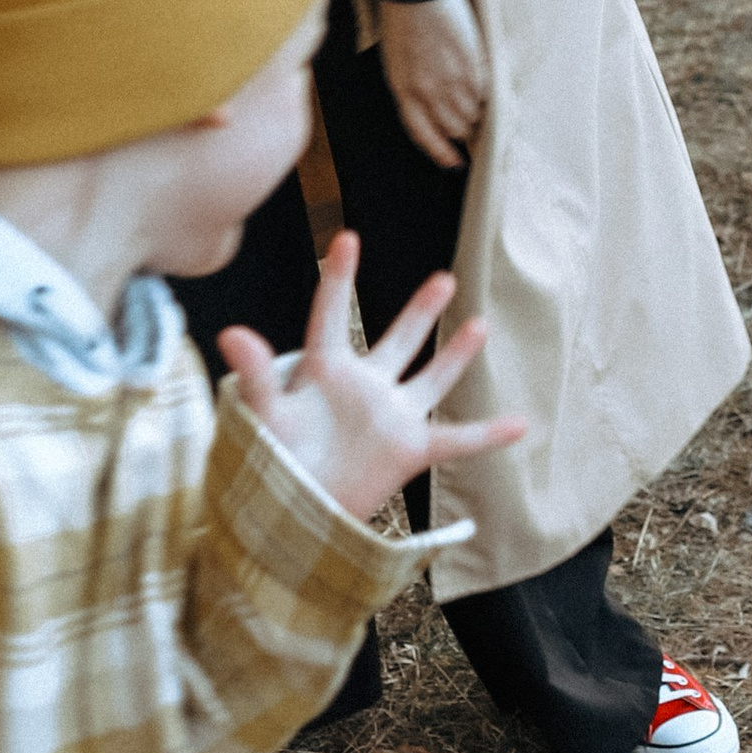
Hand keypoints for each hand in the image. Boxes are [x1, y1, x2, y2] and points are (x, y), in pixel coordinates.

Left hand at [218, 231, 522, 525]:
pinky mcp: (410, 450)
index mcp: (323, 371)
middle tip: (444, 279)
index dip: (338, 278)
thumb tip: (229, 332)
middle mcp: (364, 387)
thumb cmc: (273, 463)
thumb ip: (256, 374)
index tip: (346, 237)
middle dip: (421, 311)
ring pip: (431, 377)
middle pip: (398, 340)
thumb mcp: (265, 416)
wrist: (290, 515)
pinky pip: (457, 439)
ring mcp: (391, 417)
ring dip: (456, 354)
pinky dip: (489, 434)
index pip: (331, 316)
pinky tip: (521, 423)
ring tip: (481, 323)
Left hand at [375, 0, 487, 168]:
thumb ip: (415, 90)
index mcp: (404, 92)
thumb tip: (440, 113)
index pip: (424, 135)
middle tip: (472, 123)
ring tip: (478, 100)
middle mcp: (428, 92)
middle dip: (463, 130)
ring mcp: (452, 80)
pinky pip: (486, 92)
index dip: (441, 153)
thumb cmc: (402, 25)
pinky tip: (484, 82)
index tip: (455, 163)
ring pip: (473, 114)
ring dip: (477, 112)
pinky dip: (487, 93)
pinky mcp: (473, 65)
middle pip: (454, 128)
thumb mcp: (398, 64)